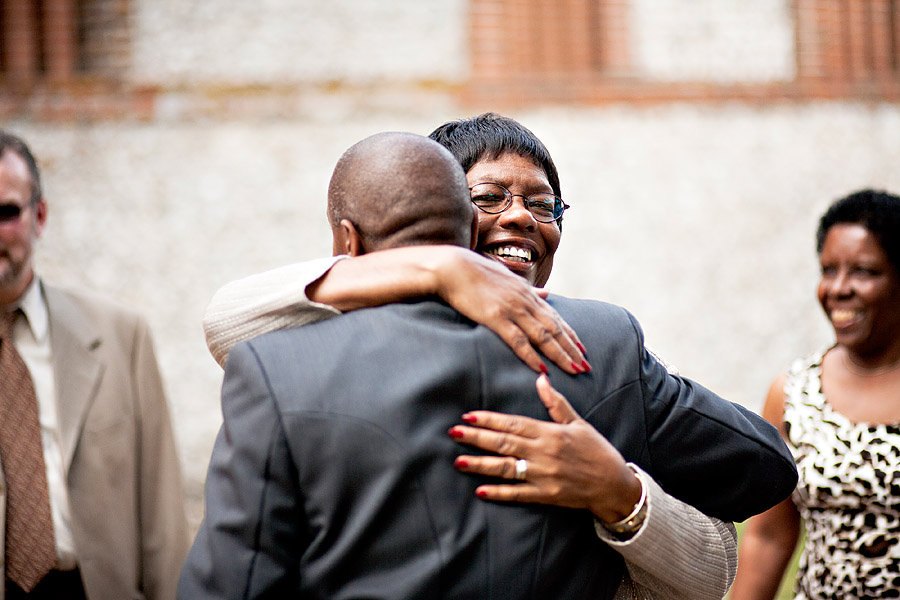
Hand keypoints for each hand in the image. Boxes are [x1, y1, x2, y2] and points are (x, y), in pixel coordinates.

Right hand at [435, 250, 588, 375]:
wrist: (451, 266)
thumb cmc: (474, 271)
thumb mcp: (507, 276)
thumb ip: (527, 288)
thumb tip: (546, 293)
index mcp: (527, 292)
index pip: (555, 317)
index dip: (571, 334)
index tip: (583, 349)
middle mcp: (525, 300)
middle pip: (555, 329)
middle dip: (572, 349)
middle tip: (586, 366)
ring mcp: (512, 309)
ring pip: (543, 336)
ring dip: (560, 354)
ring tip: (574, 369)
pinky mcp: (495, 317)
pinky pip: (518, 340)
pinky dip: (531, 355)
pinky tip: (541, 368)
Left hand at [449, 374, 641, 522]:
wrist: (614, 485)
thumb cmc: (596, 451)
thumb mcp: (578, 423)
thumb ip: (556, 403)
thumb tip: (541, 379)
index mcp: (550, 433)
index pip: (513, 424)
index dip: (489, 420)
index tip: (468, 416)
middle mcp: (544, 453)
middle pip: (504, 443)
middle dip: (477, 438)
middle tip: (454, 433)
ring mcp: (544, 475)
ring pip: (506, 468)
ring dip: (481, 464)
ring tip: (459, 460)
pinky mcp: (547, 495)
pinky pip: (518, 494)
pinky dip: (499, 493)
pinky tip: (481, 490)